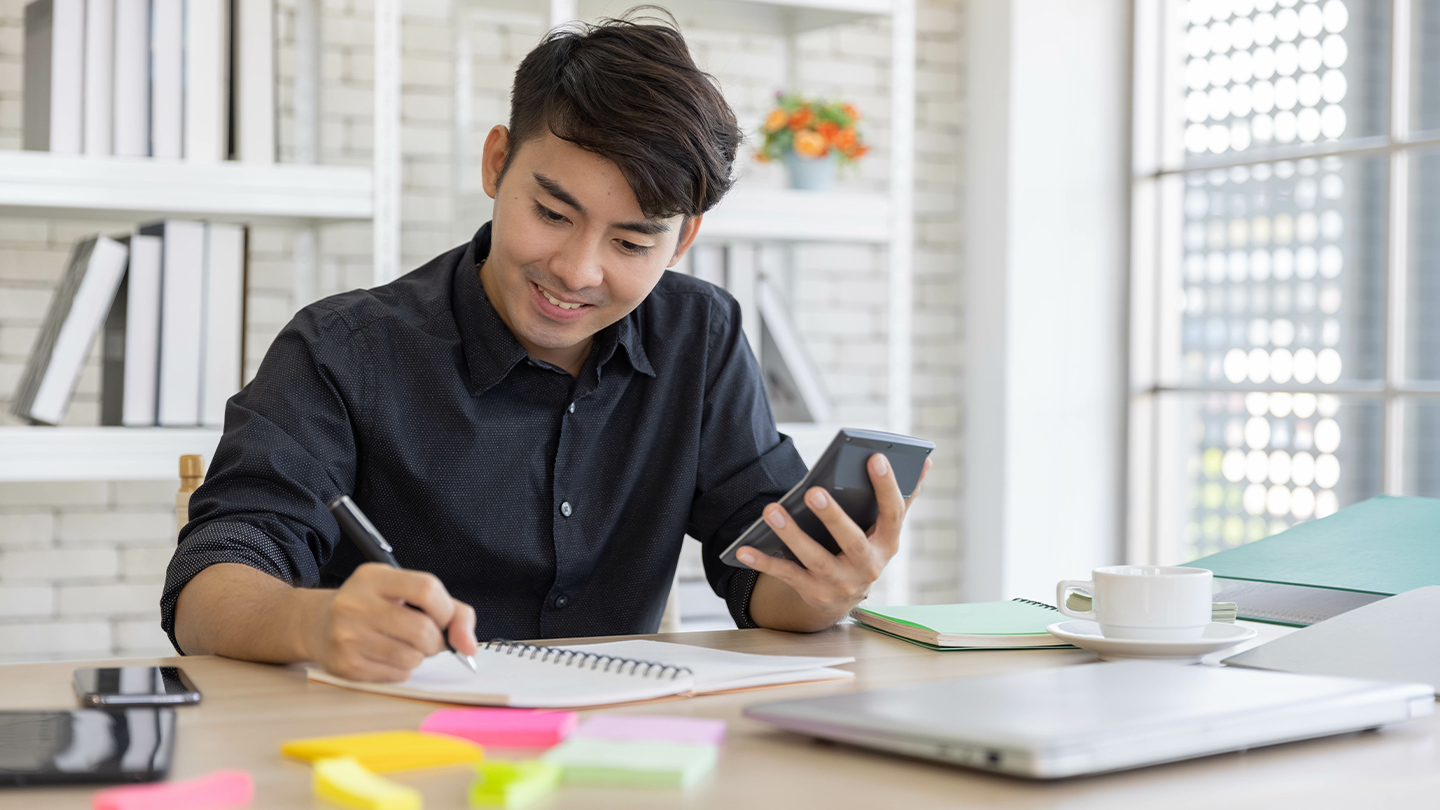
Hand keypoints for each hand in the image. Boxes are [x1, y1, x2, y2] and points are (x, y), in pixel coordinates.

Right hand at [306, 563, 478, 681]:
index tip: (445, 620)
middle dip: (435, 641)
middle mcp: (356, 603)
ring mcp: (347, 634)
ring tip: (404, 646)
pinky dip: (402, 670)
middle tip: (428, 640)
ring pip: (412, 656)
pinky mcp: (345, 664)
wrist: (317, 624)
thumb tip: (470, 646)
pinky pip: (396, 674)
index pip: (427, 589)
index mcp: (374, 577)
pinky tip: (387, 657)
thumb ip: (450, 610)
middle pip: (422, 629)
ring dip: (419, 656)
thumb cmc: (372, 607)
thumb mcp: (405, 592)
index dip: (446, 610)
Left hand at [737, 454, 931, 626]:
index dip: (887, 486)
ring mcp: (840, 582)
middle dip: (833, 517)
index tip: (875, 457)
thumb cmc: (865, 547)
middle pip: (851, 540)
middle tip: (813, 490)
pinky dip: (764, 562)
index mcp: (888, 543)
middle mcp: (867, 566)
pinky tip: (744, 548)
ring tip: (771, 510)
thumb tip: (925, 460)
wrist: (844, 598)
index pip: (893, 513)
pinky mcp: (813, 593)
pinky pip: (786, 575)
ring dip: (791, 535)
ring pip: (814, 559)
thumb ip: (904, 495)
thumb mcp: (886, 528)